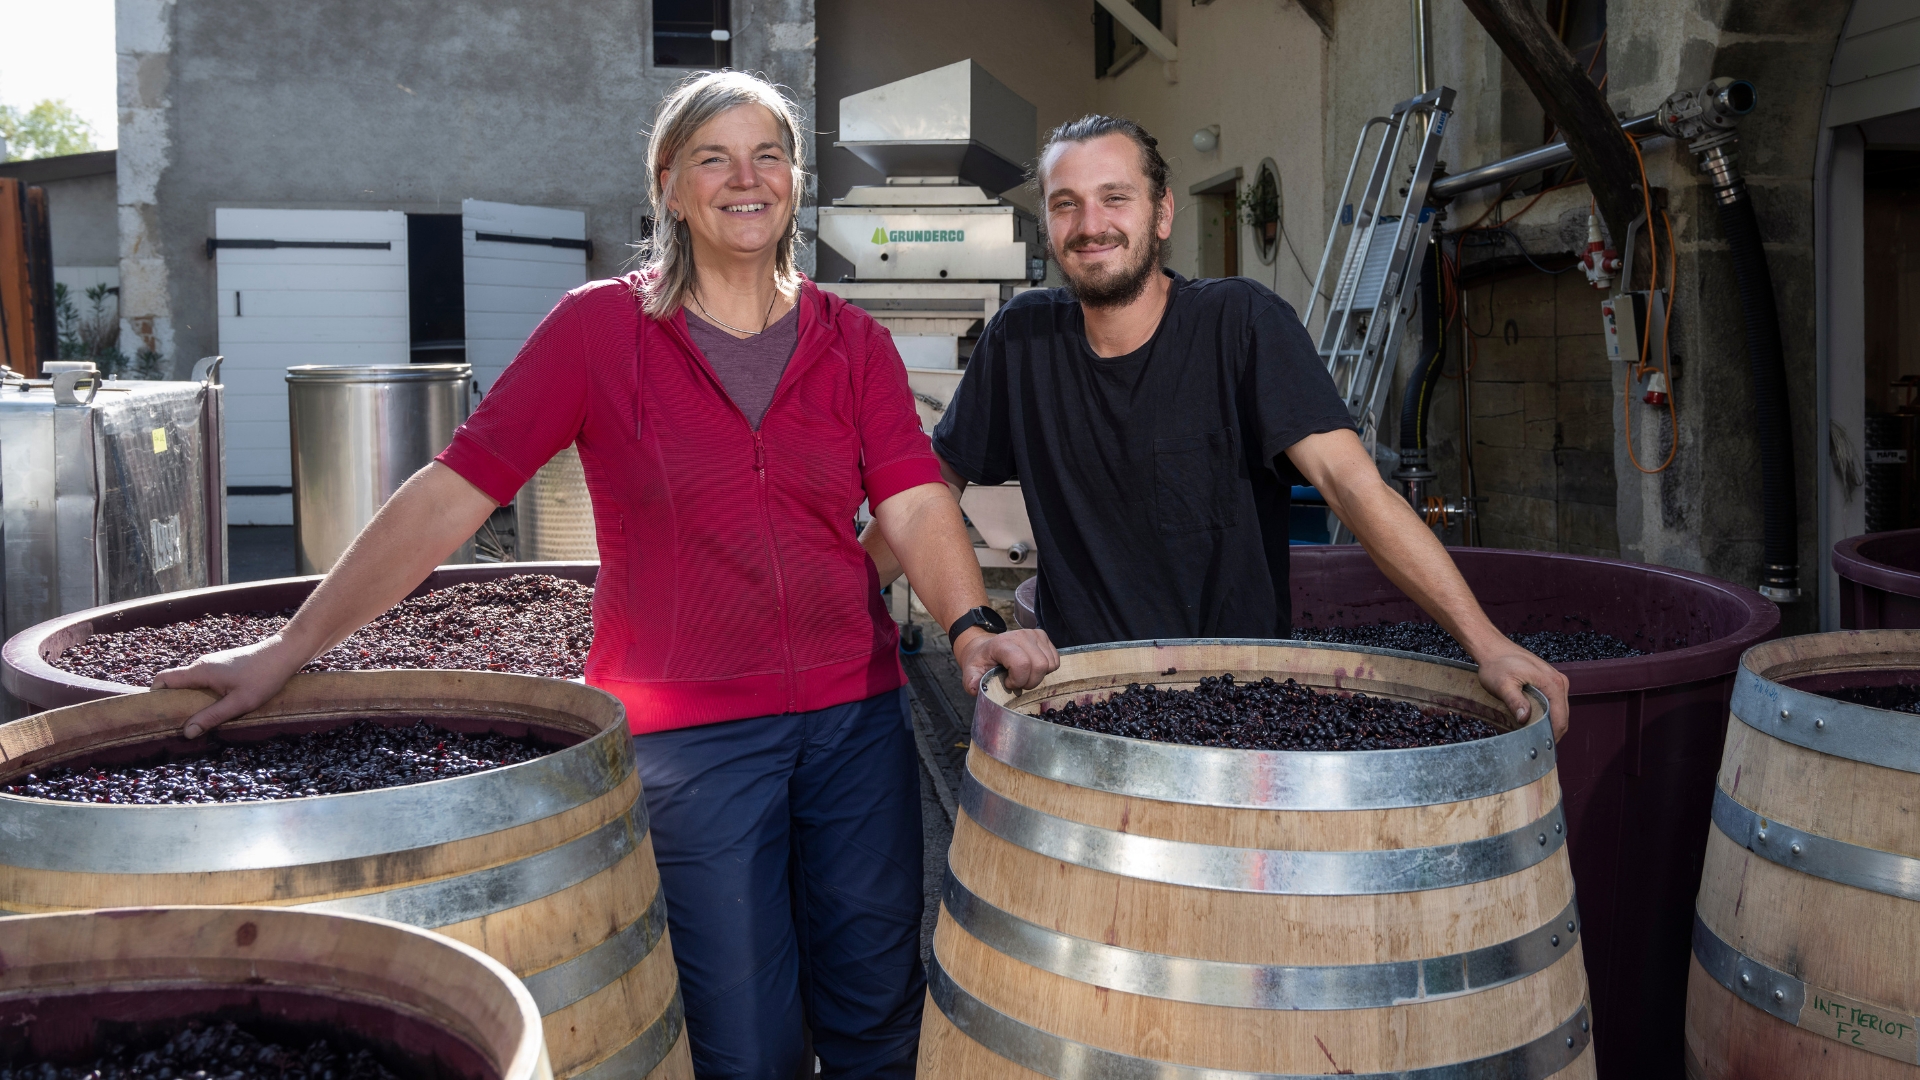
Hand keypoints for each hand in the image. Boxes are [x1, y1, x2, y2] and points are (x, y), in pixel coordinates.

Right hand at [151, 635, 309, 737]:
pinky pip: (204, 682)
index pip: (163, 679)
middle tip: (178, 725)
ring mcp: (212, 664)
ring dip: (190, 700)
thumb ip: (212, 717)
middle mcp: (202, 665)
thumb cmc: (264, 677)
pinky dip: (203, 695)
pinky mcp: (222, 666)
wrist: (284, 654)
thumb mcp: (239, 703)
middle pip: (175, 684)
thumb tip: (186, 732)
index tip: (157, 715)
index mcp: (200, 671)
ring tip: (197, 720)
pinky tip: (215, 707)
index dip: (154, 696)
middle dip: (173, 703)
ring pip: (191, 684)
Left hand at [953, 627, 1059, 694]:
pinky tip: (1032, 668)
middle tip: (1018, 682)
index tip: (1008, 683)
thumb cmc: (982, 661)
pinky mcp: (1043, 636)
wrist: (987, 647)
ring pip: (1049, 664)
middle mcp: (1020, 635)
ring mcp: (1034, 634)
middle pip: (1040, 666)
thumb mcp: (971, 671)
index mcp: (1003, 643)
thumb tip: (975, 688)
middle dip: (1030, 681)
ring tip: (1024, 675)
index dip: (1018, 680)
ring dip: (1039, 676)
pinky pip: (1055, 660)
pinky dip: (1046, 670)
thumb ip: (971, 681)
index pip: (1022, 664)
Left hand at [1473, 643, 1570, 739]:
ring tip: (1534, 736)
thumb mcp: (1502, 685)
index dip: (1552, 735)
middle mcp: (1559, 682)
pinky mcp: (1550, 682)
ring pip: (1559, 711)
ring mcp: (1556, 681)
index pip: (1561, 718)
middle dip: (1551, 733)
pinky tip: (1534, 722)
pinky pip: (1554, 704)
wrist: (1493, 648)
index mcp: (1552, 683)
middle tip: (1535, 746)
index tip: (1540, 748)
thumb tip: (1525, 718)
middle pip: (1563, 717)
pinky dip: (1547, 715)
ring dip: (1549, 725)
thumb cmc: (1497, 664)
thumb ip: (1515, 700)